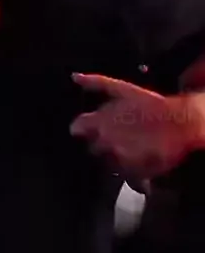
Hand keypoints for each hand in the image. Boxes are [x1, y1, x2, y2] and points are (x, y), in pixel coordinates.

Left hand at [70, 73, 204, 180]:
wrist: (178, 122)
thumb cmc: (150, 104)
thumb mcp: (122, 88)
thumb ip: (96, 83)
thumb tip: (75, 77)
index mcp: (100, 121)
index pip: (77, 128)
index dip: (80, 128)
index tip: (84, 129)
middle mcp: (106, 141)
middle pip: (92, 147)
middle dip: (100, 143)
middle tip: (115, 136)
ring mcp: (119, 158)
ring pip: (107, 162)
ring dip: (114, 156)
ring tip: (129, 147)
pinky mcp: (133, 172)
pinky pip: (124, 175)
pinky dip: (128, 169)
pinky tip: (138, 158)